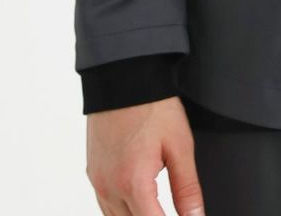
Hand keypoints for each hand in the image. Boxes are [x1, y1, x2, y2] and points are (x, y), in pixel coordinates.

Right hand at [85, 96, 205, 215]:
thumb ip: (187, 188)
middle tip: (171, 208)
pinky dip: (121, 210)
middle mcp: (110, 188)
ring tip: (157, 206)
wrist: (124, 77)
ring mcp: (98, 181)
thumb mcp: (180, 146)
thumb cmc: (153, 106)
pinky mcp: (93, 173)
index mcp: (134, 183)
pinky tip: (138, 201)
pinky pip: (105, 205)